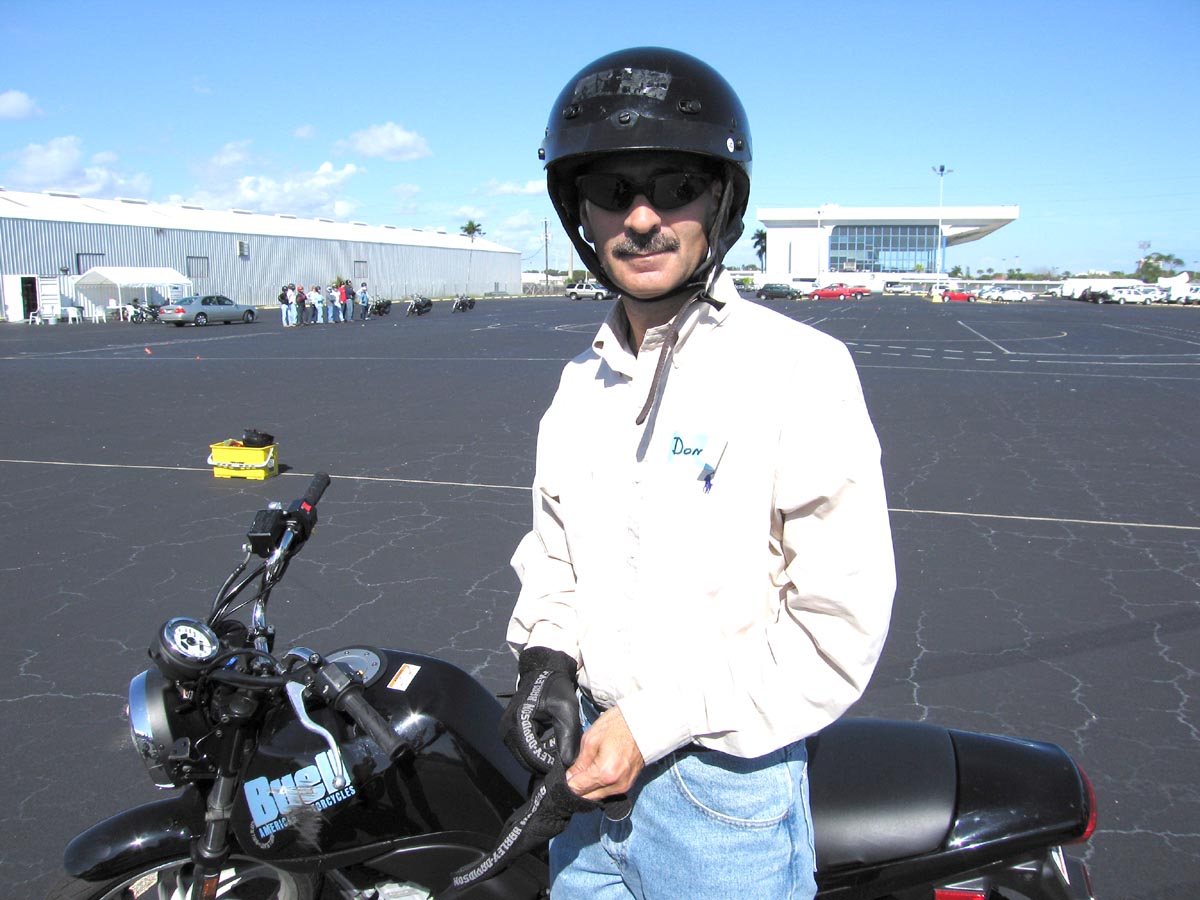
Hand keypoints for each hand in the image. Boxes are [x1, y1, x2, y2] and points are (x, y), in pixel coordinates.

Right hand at [500, 647, 580, 772]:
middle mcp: (507, 730)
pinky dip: (538, 750)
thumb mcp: (566, 710)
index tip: (566, 763)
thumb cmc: (555, 688)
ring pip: (525, 756)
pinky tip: (551, 743)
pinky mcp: (511, 731)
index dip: (549, 763)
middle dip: (545, 761)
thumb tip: (569, 762)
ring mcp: (507, 731)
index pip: (532, 756)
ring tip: (560, 748)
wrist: (543, 672)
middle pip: (526, 760)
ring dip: (542, 756)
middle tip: (565, 757)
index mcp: (517, 723)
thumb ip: (567, 737)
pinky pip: (524, 748)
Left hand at [566, 707, 644, 801]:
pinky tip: (598, 772)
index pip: (578, 789)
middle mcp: (615, 785)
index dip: (568, 782)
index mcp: (605, 773)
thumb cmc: (617, 726)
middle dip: (578, 787)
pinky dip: (600, 786)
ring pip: (597, 796)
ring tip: (587, 769)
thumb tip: (570, 778)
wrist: (644, 723)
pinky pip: (608, 792)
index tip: (566, 774)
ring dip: (589, 787)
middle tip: (575, 771)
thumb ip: (579, 762)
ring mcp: (624, 787)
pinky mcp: (628, 785)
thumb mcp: (591, 739)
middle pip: (587, 796)